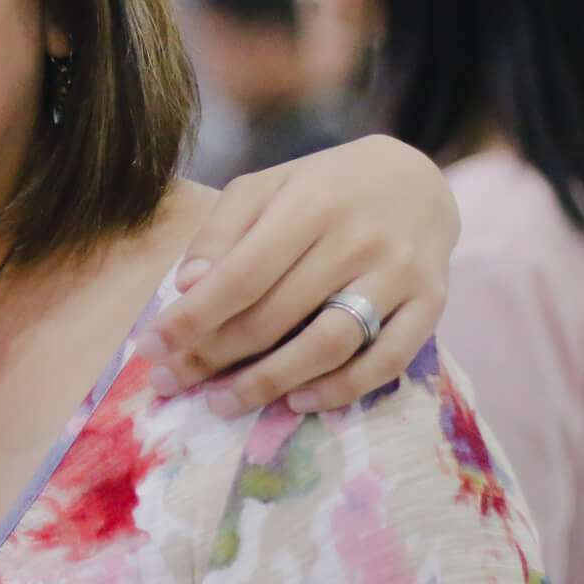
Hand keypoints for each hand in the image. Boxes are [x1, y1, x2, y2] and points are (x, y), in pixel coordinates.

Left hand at [140, 134, 456, 418]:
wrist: (416, 179)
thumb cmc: (323, 188)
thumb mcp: (265, 188)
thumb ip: (222, 233)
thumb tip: (187, 287)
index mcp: (309, 205)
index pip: (240, 276)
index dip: (191, 318)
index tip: (151, 348)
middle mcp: (357, 240)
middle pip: (276, 316)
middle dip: (214, 357)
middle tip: (173, 383)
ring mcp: (399, 275)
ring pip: (329, 344)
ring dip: (270, 382)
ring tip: (223, 403)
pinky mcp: (432, 304)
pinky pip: (387, 361)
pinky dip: (341, 389)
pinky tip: (297, 402)